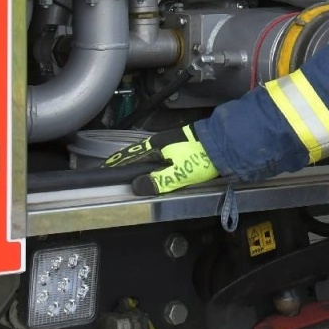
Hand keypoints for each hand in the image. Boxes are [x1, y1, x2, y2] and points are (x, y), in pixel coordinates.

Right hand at [102, 125, 220, 195]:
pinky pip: (159, 154)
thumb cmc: (200, 158)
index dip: (117, 164)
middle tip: (111, 171)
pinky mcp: (181, 145)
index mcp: (156, 147)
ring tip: (127, 170)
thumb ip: (157, 181)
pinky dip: (149, 160)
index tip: (104, 171)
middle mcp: (161, 142)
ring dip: (136, 160)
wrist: (224, 144)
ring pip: (148, 153)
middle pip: (137, 153)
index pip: (130, 157)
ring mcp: (172, 142)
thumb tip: (135, 187)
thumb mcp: (178, 174)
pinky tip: (152, 166)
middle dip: (123, 161)